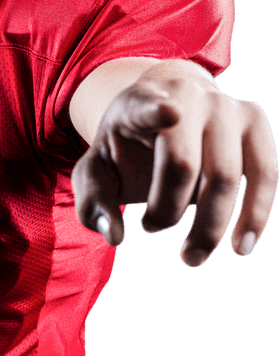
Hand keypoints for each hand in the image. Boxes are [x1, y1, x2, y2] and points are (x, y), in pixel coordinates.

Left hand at [70, 62, 277, 265]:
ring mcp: (226, 107)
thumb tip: (115, 236)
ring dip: (209, 226)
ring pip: (226, 176)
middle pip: (184, 164)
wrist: (166, 114)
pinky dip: (255, 214)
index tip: (168, 114)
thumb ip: (92, 202)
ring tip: (191, 258)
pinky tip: (241, 246)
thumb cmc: (126, 147)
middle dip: (167, 211)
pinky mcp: (254, 126)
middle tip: (149, 230)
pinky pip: (265, 174)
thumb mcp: (96, 170)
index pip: (146, 106)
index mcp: (138, 102)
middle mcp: (187, 97)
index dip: (156, 111)